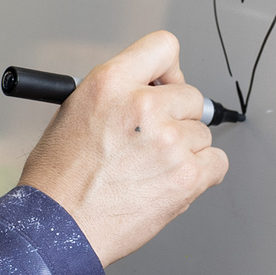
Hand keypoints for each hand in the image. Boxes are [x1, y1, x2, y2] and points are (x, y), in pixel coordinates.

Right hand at [18, 31, 228, 265]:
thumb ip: (117, 94)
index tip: (166, 84)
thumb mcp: (73, 111)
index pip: (164, 46)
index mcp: (111, 83)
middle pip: (190, 96)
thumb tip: (151, 90)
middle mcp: (143, 106)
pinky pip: (217, 162)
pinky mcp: (187, 176)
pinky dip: (202, 172)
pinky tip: (173, 180)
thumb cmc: (58, 179)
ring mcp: (169, 141)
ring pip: (202, 133)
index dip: (168, 69)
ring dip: (185, 149)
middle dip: (176, 116)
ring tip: (150, 169)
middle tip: (154, 140)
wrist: (59, 227)